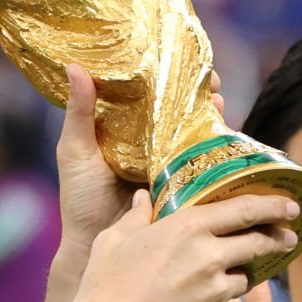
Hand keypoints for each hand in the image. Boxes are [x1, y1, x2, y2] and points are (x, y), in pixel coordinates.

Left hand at [53, 64, 227, 255]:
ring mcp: (170, 162)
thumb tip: (75, 65)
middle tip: (212, 82)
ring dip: (212, 116)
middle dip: (200, 91)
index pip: (151, 90)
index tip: (183, 57)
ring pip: (197, 131)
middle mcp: (151, 139)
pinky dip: (217, 149)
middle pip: (181, 107)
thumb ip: (79, 111)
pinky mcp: (183, 185)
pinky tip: (226, 138)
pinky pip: (203, 163)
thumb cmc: (79, 197)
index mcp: (125, 125)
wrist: (93, 244)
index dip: (169, 72)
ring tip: (219, 105)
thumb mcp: (74, 150)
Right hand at [70, 188, 299, 301]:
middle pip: (258, 241)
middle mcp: (209, 256)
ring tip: (230, 272)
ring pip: (243, 276)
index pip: (244, 209)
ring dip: (242, 272)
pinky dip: (218, 301)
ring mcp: (215, 292)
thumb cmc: (104, 289)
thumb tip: (141, 199)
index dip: (272, 205)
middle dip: (278, 237)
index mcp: (187, 228)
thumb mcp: (113, 242)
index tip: (289, 205)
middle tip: (287, 235)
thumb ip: (135, 217)